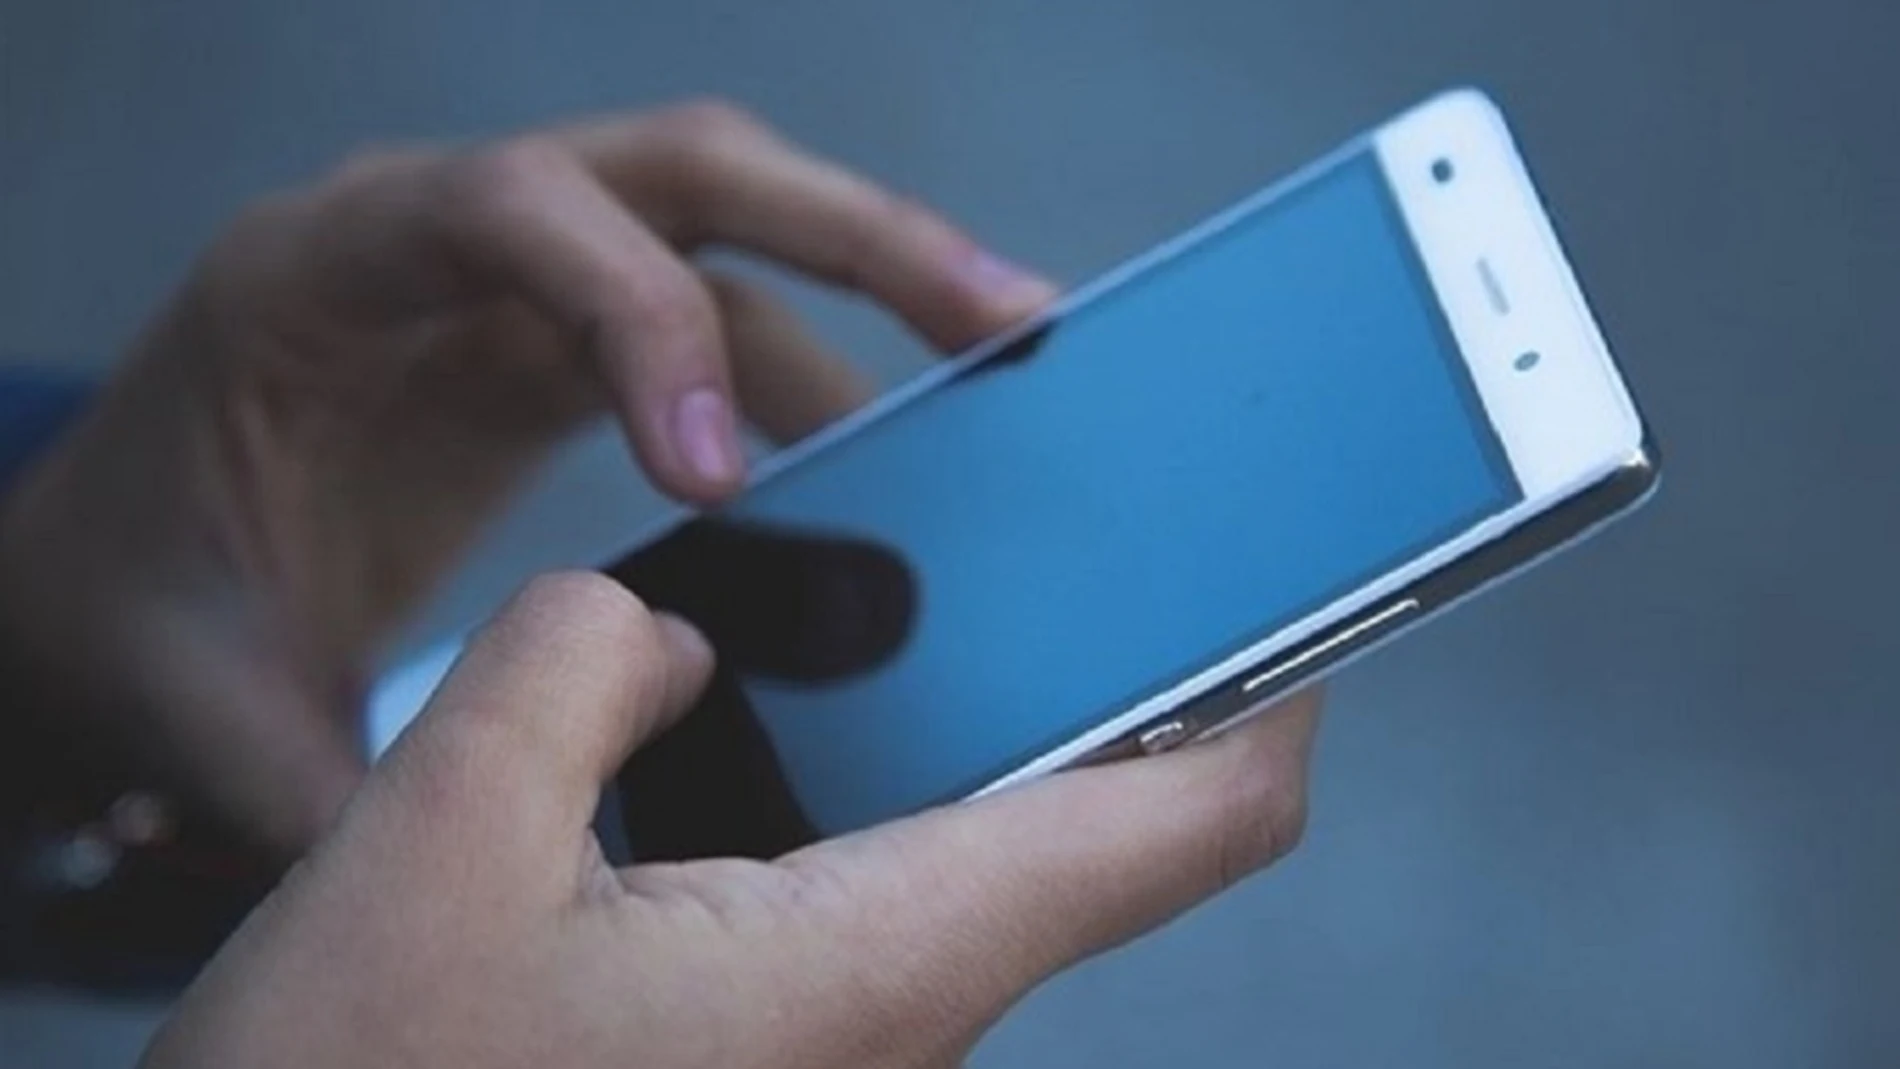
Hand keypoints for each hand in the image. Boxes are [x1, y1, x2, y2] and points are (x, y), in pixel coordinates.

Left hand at [0, 100, 1055, 854]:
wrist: (119, 569)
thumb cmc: (139, 610)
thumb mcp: (204, 701)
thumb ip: (340, 784)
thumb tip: (491, 890)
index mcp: (317, 276)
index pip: (505, 214)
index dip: (638, 317)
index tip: (726, 482)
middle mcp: (432, 238)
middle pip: (672, 170)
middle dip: (850, 234)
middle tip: (1001, 320)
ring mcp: (509, 279)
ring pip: (723, 225)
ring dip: (872, 288)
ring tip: (1006, 367)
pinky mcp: (559, 339)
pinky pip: (715, 317)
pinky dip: (819, 375)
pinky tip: (894, 454)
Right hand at [140, 573, 1318, 1068]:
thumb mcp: (436, 833)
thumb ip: (576, 665)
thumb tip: (662, 632)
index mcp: (878, 958)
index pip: (1192, 817)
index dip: (1276, 680)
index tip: (1298, 570)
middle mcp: (895, 1009)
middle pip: (1090, 813)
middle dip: (1088, 655)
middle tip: (1064, 513)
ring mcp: (833, 1034)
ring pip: (961, 846)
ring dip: (942, 714)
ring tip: (890, 577)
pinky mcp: (762, 1039)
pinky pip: (857, 885)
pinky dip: (840, 780)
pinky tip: (743, 706)